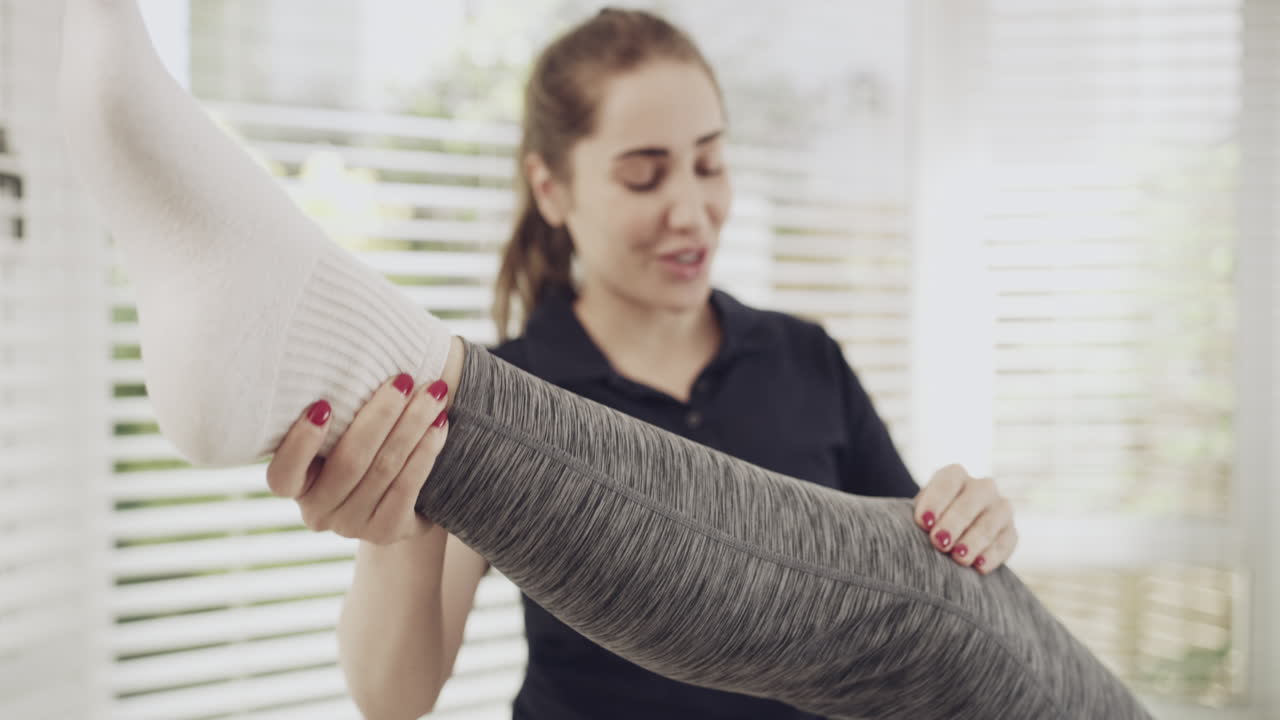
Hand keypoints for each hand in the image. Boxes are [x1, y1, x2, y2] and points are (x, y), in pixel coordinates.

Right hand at [266, 372, 450, 545]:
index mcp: (294, 485)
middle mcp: (316, 511)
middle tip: (403, 379)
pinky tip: (440, 425)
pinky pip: (408, 487)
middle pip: (349, 461)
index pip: (282, 475)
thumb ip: (336, 409)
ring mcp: (351, 526)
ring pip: (384, 469)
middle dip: (380, 415)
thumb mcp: (341, 432)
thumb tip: (350, 344)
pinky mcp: (386, 531)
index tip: (324, 405)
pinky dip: (426, 451)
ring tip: (433, 392)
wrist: (401, 502)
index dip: (301, 443)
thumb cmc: (363, 447)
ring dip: (412, 425)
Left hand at [912, 464, 1017, 574]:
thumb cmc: (930, 524)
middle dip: (955, 521)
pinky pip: (1007, 541)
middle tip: (939, 542)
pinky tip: (979, 567)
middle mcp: (982, 487)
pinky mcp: (1011, 532)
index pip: (949, 480)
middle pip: (973, 498)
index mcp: (955, 476)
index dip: (936, 500)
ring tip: (959, 558)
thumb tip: (914, 529)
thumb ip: (920, 518)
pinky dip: (993, 555)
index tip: (924, 523)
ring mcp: (1000, 509)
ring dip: (974, 540)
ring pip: (992, 520)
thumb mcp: (921, 515)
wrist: (951, 540)